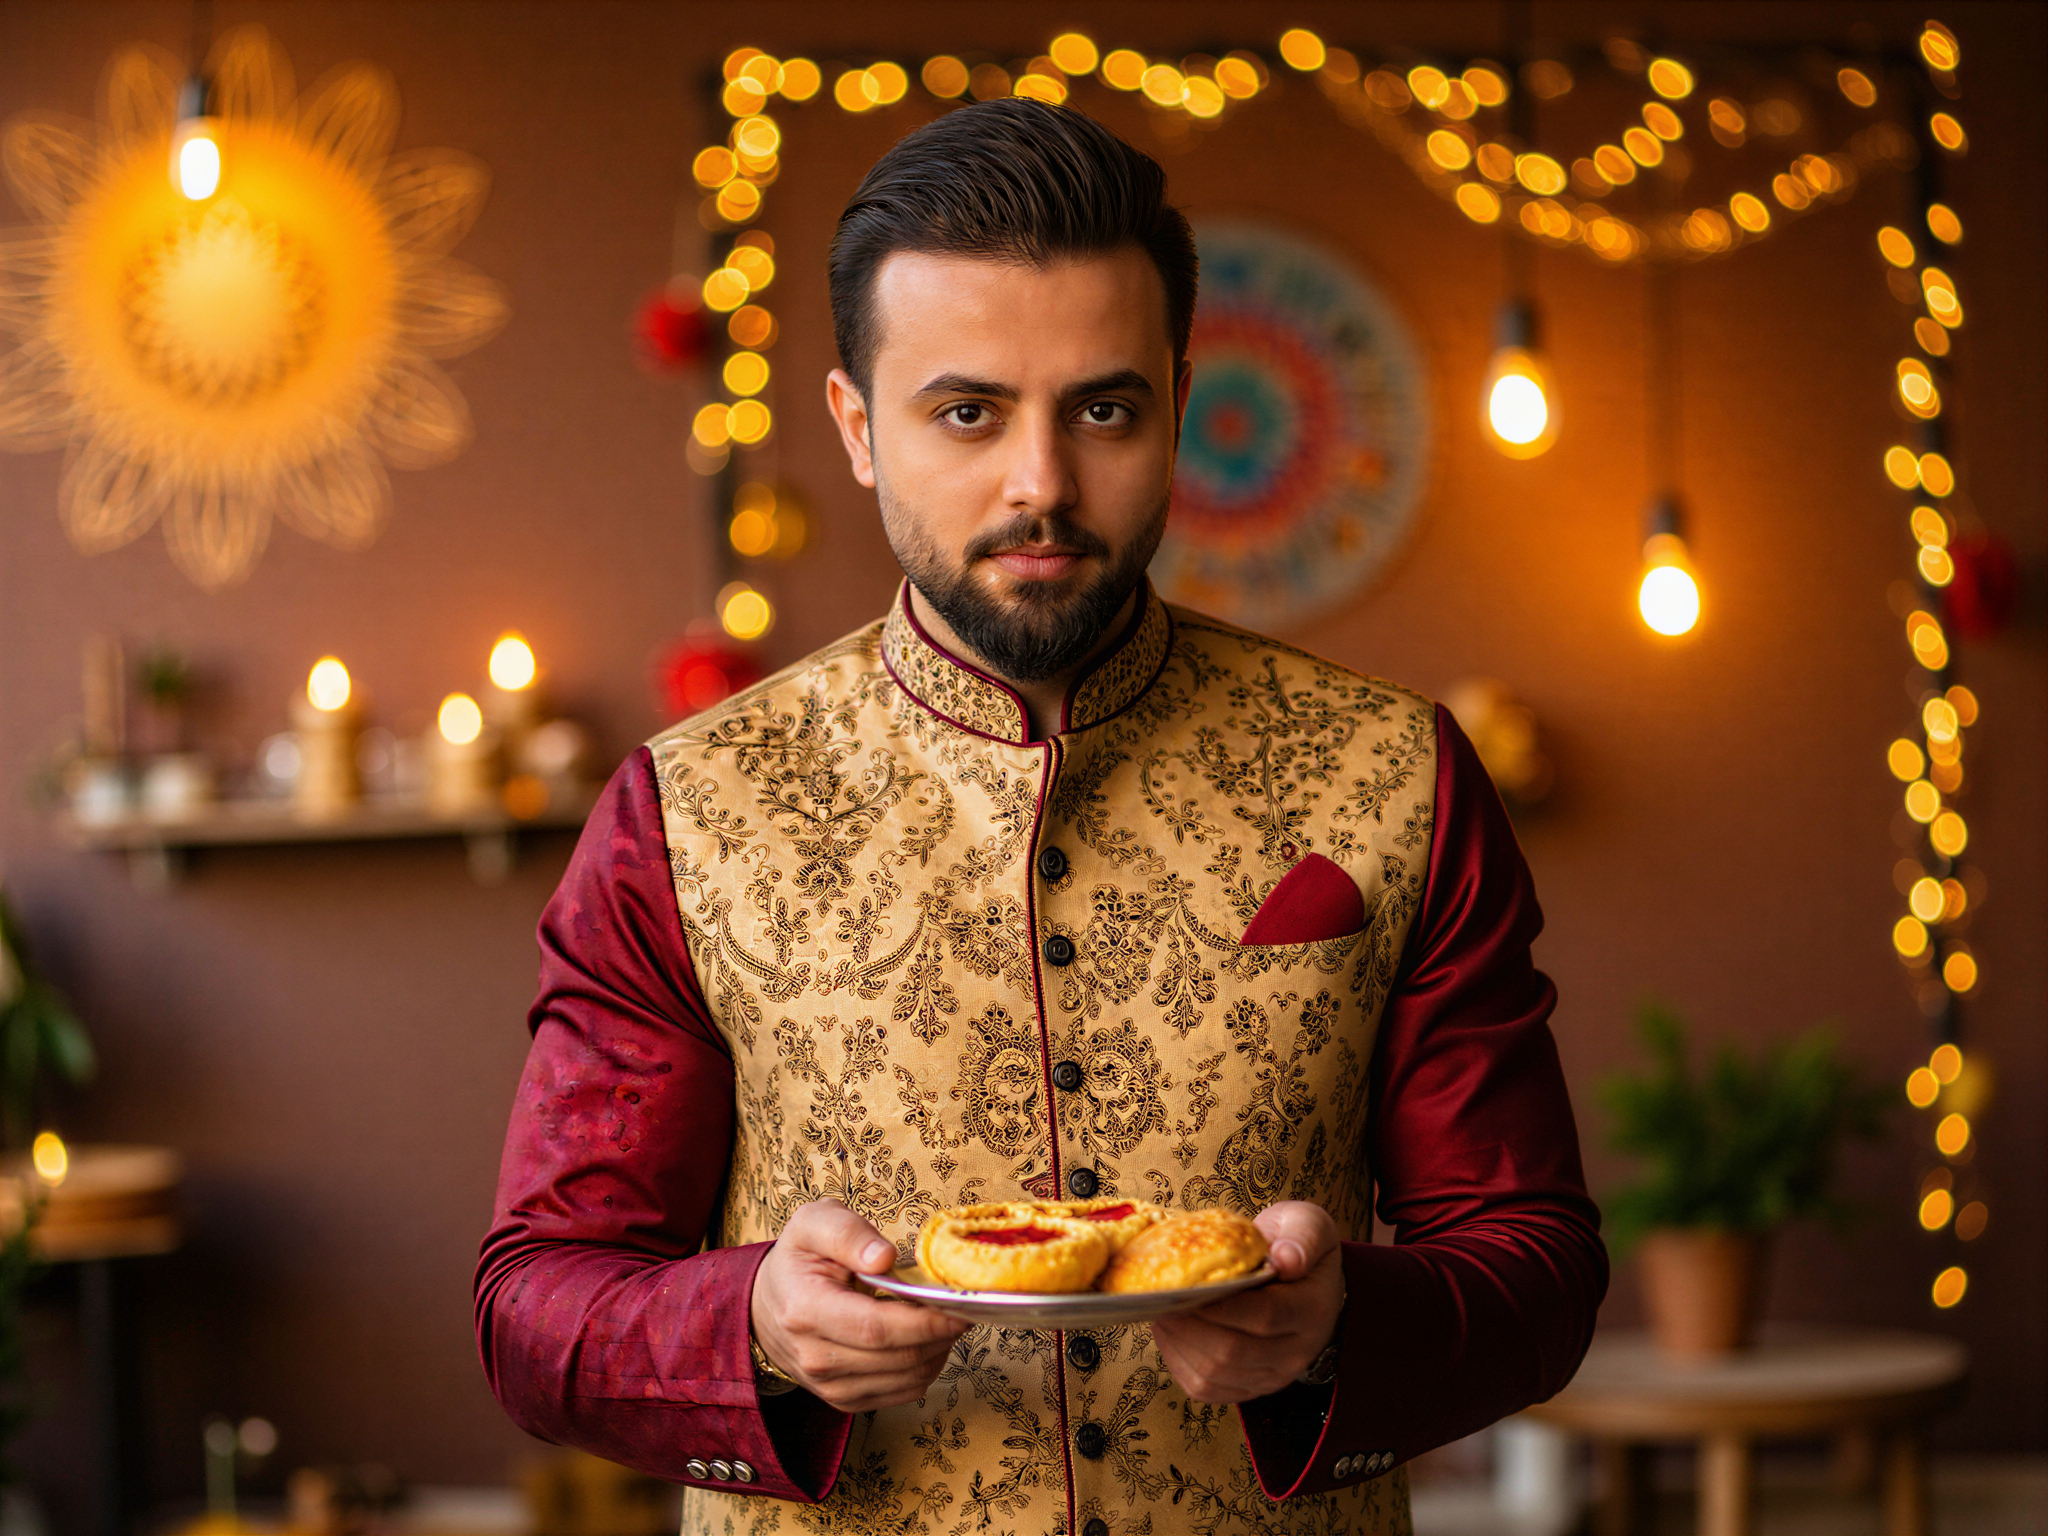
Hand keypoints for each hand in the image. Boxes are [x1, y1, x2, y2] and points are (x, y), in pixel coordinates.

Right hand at [750, 1199, 967, 1412]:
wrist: (767, 1306)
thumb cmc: (798, 1260)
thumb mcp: (813, 1223)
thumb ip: (847, 1232)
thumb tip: (883, 1257)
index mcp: (806, 1310)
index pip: (877, 1328)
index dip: (926, 1321)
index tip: (960, 1305)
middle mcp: (816, 1357)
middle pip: (899, 1357)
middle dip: (942, 1333)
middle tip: (965, 1305)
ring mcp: (830, 1386)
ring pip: (909, 1379)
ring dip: (939, 1350)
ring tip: (944, 1317)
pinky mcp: (846, 1400)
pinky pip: (904, 1391)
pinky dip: (926, 1366)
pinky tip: (925, 1338)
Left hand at [1151, 1201, 1345, 1402]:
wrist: (1302, 1275)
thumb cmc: (1293, 1243)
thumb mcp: (1307, 1223)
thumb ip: (1302, 1237)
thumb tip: (1285, 1259)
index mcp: (1312, 1309)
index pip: (1264, 1316)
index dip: (1219, 1306)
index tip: (1186, 1287)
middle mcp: (1296, 1351)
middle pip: (1231, 1351)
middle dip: (1187, 1325)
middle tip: (1161, 1297)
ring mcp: (1273, 1375)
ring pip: (1213, 1375)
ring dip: (1177, 1343)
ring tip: (1161, 1311)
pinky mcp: (1250, 1387)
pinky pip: (1206, 1389)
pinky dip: (1178, 1362)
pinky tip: (1170, 1333)